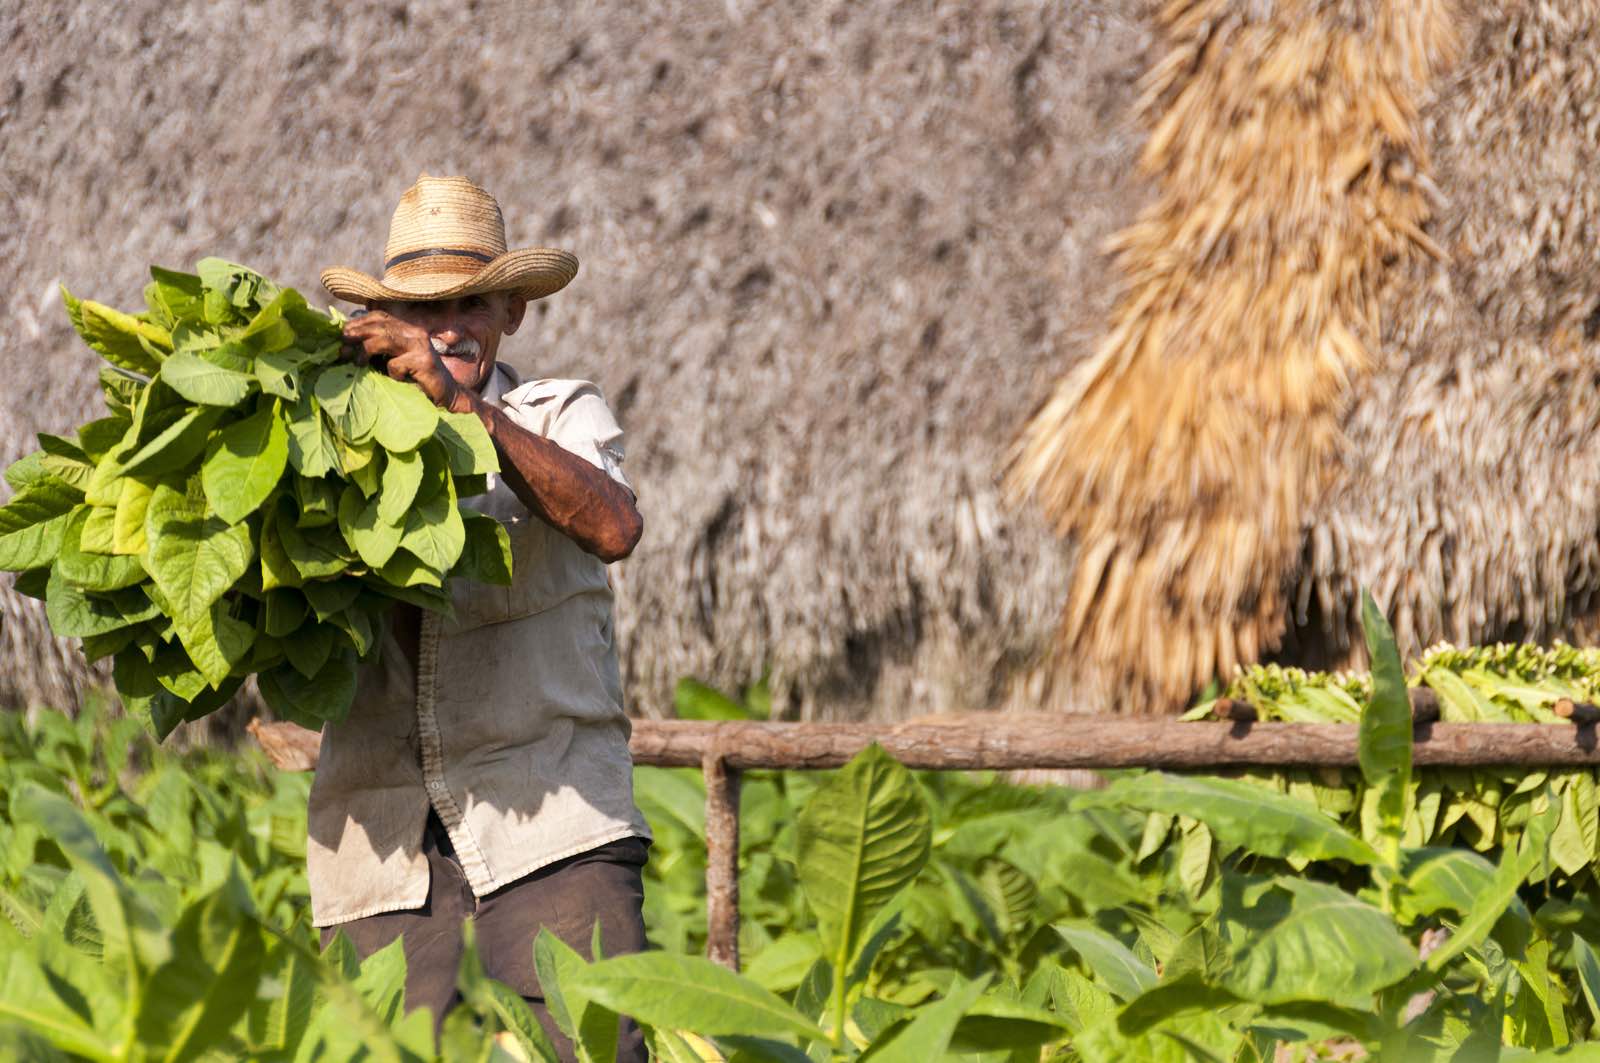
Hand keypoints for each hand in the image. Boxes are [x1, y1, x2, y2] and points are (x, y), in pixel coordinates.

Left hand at [340, 310, 465, 410]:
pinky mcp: (424, 362)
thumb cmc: (415, 379)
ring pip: (386, 339)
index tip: (343, 334)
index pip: (380, 317)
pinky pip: (396, 364)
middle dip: (357, 334)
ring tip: (357, 363)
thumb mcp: (393, 359)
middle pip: (380, 325)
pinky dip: (391, 373)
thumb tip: (347, 345)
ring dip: (366, 350)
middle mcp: (415, 332)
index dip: (359, 322)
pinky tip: (397, 380)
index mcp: (407, 329)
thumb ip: (377, 350)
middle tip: (343, 346)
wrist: (446, 395)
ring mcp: (421, 346)